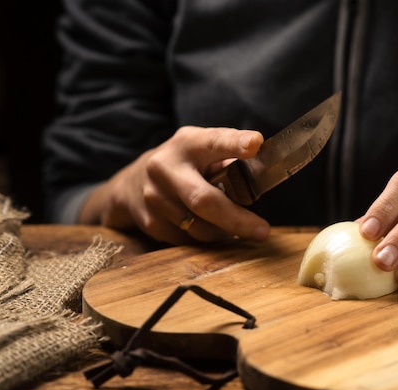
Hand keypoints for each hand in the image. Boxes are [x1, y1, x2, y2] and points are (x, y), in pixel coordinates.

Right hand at [80, 126, 270, 244]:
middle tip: (263, 231)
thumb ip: (228, 158)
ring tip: (236, 227)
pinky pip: (188, 240)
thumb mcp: (201, 150)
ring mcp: (154, 196)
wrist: (132, 184)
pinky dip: (206, 239)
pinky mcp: (150, 222)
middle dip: (237, 219)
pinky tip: (211, 230)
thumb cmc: (184, 165)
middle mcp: (165, 167)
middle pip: (204, 200)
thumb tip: (265, 171)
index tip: (256, 144)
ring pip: (199, 227)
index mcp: (187, 143)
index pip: (214, 141)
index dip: (235, 143)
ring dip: (224, 232)